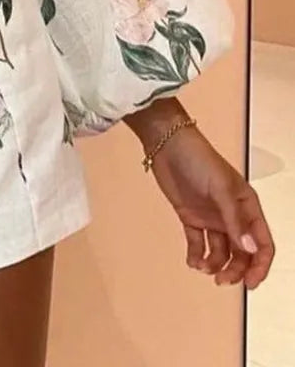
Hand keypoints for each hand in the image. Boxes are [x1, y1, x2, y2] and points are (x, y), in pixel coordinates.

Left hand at [147, 123, 274, 288]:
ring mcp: (211, 217)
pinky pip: (198, 243)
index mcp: (247, 206)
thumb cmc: (199, 159)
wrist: (166, 144)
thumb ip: (234, 220)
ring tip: (203, 268)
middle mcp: (232, 215)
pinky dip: (197, 256)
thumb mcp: (221, 188)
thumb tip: (249, 249)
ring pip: (221, 251)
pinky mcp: (191, 217)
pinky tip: (192, 262)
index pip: (262, 242)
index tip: (250, 283)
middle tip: (221, 280)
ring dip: (216, 264)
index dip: (260, 265)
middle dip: (235, 269)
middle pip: (242, 252)